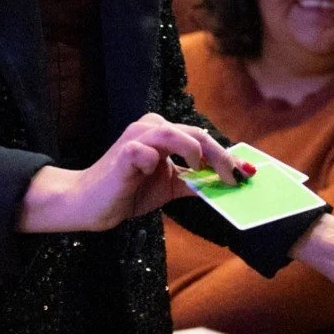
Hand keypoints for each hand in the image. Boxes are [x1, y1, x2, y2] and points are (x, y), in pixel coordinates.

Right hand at [18, 113, 251, 233]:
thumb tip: (224, 184)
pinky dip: (155, 161)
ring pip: (174, 133)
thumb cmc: (128, 190)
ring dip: (195, 152)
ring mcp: (136, 139)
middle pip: (195, 134)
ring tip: (203, 170)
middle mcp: (151, 129)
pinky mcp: (122, 154)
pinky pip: (143, 151)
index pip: (201, 138)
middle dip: (220, 156)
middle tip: (234, 177)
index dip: (225, 155)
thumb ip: (193, 181)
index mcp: (163, 133)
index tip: (244, 173)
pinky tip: (156, 171)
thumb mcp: (168, 186)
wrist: (90, 204)